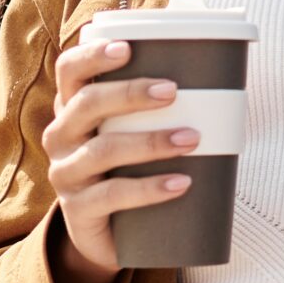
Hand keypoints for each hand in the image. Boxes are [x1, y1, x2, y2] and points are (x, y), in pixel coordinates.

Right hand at [43, 37, 199, 279]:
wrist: (109, 234)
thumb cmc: (130, 168)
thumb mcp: (133, 133)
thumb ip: (157, 106)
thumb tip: (222, 74)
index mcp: (73, 108)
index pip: (69, 71)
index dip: (92, 56)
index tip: (128, 48)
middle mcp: (61, 136)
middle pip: (87, 104)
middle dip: (130, 93)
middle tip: (173, 91)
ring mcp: (66, 174)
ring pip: (102, 150)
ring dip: (150, 142)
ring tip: (191, 139)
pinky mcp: (77, 210)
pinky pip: (112, 195)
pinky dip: (150, 188)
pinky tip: (181, 183)